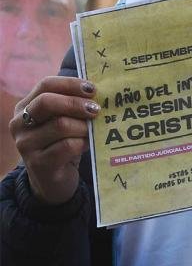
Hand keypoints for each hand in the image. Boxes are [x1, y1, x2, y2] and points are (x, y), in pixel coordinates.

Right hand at [10, 76, 98, 204]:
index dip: (71, 84)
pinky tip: (87, 145)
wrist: (53, 180)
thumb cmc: (62, 144)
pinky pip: (67, 146)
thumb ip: (73, 104)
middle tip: (96, 110)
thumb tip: (97, 90)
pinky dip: (83, 143)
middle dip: (76, 104)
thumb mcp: (64, 120)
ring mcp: (25, 145)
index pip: (45, 85)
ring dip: (83, 127)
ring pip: (61, 125)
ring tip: (92, 131)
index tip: (92, 89)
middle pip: (47, 102)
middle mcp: (19, 124)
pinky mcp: (38, 163)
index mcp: (25, 107)